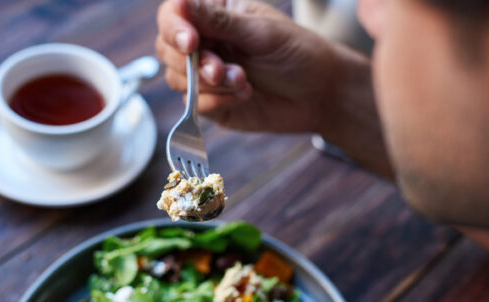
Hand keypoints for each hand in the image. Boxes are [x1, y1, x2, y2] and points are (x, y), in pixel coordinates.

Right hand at [156, 0, 338, 133]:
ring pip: (178, 79)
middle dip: (192, 62)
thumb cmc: (297, 53)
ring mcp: (206, 75)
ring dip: (209, 83)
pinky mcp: (213, 103)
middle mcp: (206, 43)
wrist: (320, 94)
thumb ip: (220, 21)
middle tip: (220, 69)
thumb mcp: (260, 32)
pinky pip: (195, 105)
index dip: (175, 27)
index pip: (174, 15)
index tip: (191, 41)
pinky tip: (244, 94)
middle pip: (168, 49)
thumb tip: (181, 3)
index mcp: (215, 15)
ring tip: (243, 80)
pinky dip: (216, 101)